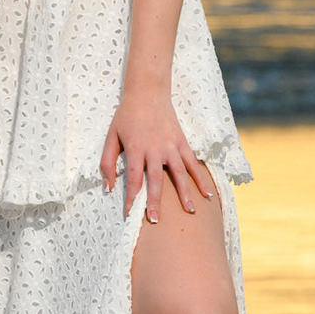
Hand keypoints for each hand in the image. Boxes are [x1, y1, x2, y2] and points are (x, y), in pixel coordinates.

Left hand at [99, 90, 212, 222]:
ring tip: (189, 211)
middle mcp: (155, 149)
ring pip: (179, 173)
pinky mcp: (182, 142)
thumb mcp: (111, 136)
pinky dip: (200, 178)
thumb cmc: (126, 116)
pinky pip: (192, 163)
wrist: (148, 92)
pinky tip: (207, 193)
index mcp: (135, 148)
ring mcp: (171, 146)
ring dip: (184, 193)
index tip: (129, 215)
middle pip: (156, 180)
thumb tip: (108, 187)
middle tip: (156, 221)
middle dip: (155, 202)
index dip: (131, 198)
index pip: (133, 179)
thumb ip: (107, 162)